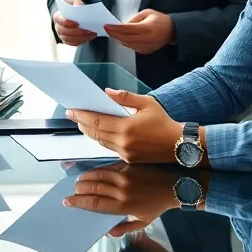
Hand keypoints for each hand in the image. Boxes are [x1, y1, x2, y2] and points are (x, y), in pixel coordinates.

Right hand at [53, 0, 96, 46]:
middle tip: (88, 30)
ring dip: (82, 37)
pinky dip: (83, 40)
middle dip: (77, 32)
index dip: (67, 23)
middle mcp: (57, 27)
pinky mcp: (68, 41)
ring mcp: (62, 35)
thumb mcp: (74, 2)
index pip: (59, 20)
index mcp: (57, 16)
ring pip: (69, 39)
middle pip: (64, 32)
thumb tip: (78, 7)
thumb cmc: (73, 7)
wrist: (73, 15)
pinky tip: (91, 36)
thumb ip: (76, 3)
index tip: (77, 23)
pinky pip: (74, 43)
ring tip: (92, 33)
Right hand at [61, 162, 191, 235]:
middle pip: (93, 188)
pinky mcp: (128, 165)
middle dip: (79, 190)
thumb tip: (108, 232)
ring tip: (79, 182)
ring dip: (85, 178)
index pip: (95, 204)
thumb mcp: (143, 222)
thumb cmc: (158, 205)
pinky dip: (97, 170)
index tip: (68, 202)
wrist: (175, 185)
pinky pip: (108, 167)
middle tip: (73, 192)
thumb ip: (125, 228)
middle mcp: (121, 191)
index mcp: (123, 206)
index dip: (79, 203)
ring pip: (98, 175)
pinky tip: (92, 173)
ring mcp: (125, 176)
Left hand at [67, 89, 184, 163]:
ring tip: (82, 122)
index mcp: (127, 127)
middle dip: (82, 123)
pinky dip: (100, 139)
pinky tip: (97, 132)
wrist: (179, 145)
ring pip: (100, 141)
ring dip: (89, 131)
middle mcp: (123, 142)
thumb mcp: (147, 103)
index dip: (82, 115)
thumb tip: (107, 92)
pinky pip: (108, 147)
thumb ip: (125, 97)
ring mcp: (124, 152)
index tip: (72, 110)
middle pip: (95, 132)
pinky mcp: (128, 159)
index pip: (97, 120)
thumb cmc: (164, 122)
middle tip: (73, 115)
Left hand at [104, 9, 174, 53]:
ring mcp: (146, 47)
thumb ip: (134, 19)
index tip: (107, 26)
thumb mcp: (147, 13)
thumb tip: (122, 25)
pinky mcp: (146, 51)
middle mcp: (146, 39)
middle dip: (114, 34)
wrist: (172, 31)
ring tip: (113, 32)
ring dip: (119, 38)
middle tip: (107, 29)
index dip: (115, 28)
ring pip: (127, 44)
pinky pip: (132, 47)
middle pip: (124, 38)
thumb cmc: (159, 19)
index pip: (126, 29)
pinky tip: (122, 37)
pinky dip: (126, 42)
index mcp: (146, 28)